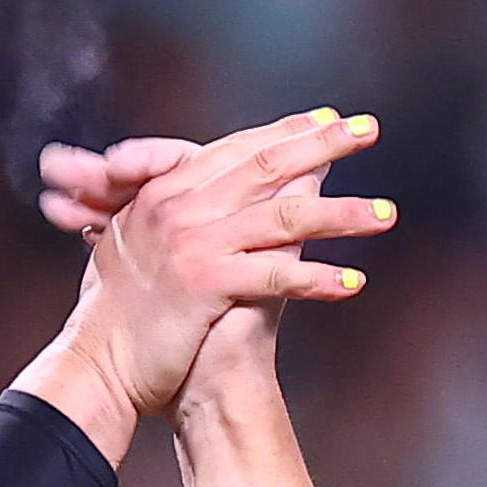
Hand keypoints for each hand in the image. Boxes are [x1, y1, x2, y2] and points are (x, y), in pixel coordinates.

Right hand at [20, 111, 392, 448]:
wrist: (100, 366)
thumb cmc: (122, 317)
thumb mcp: (141, 248)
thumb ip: (179, 214)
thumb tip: (225, 201)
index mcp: (168, 193)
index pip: (238, 150)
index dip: (287, 133)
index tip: (330, 120)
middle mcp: (181, 208)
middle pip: (267, 166)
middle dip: (324, 144)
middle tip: (369, 130)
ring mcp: (194, 243)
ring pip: (283, 218)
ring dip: (341, 215)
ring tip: (386, 214)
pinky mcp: (206, 284)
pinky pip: (275, 276)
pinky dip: (318, 281)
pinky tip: (355, 283)